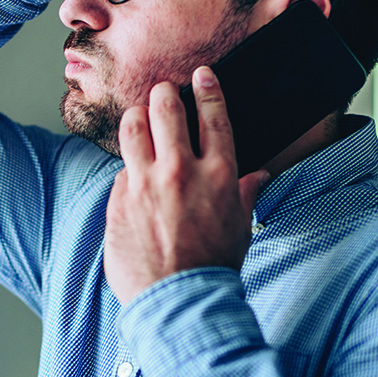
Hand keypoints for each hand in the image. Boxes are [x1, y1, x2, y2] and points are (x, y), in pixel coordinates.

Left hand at [103, 67, 271, 304]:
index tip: (202, 75)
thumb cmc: (213, 266)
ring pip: (132, 126)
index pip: (213, 115)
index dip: (206, 88)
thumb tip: (259, 175)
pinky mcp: (118, 199)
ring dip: (137, 117)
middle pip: (165, 108)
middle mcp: (180, 171)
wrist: (179, 301)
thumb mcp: (240, 226)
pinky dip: (129, 167)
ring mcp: (145, 183)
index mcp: (219, 174)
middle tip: (163, 93)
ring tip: (140, 119)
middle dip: (164, 93)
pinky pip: (121, 169)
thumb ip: (245, 193)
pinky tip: (134, 175)